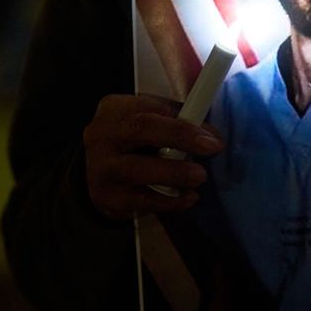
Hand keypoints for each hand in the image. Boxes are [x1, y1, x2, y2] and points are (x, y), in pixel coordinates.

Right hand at [83, 94, 223, 219]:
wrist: (98, 170)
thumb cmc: (134, 140)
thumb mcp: (150, 118)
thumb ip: (179, 120)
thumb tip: (212, 136)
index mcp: (114, 108)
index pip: (150, 111)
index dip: (181, 127)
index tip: (211, 140)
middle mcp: (101, 135)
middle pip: (138, 132)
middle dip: (177, 141)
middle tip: (208, 156)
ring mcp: (98, 167)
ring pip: (136, 171)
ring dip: (173, 176)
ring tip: (198, 179)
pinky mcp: (104, 196)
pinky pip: (138, 201)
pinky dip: (167, 202)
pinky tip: (186, 198)